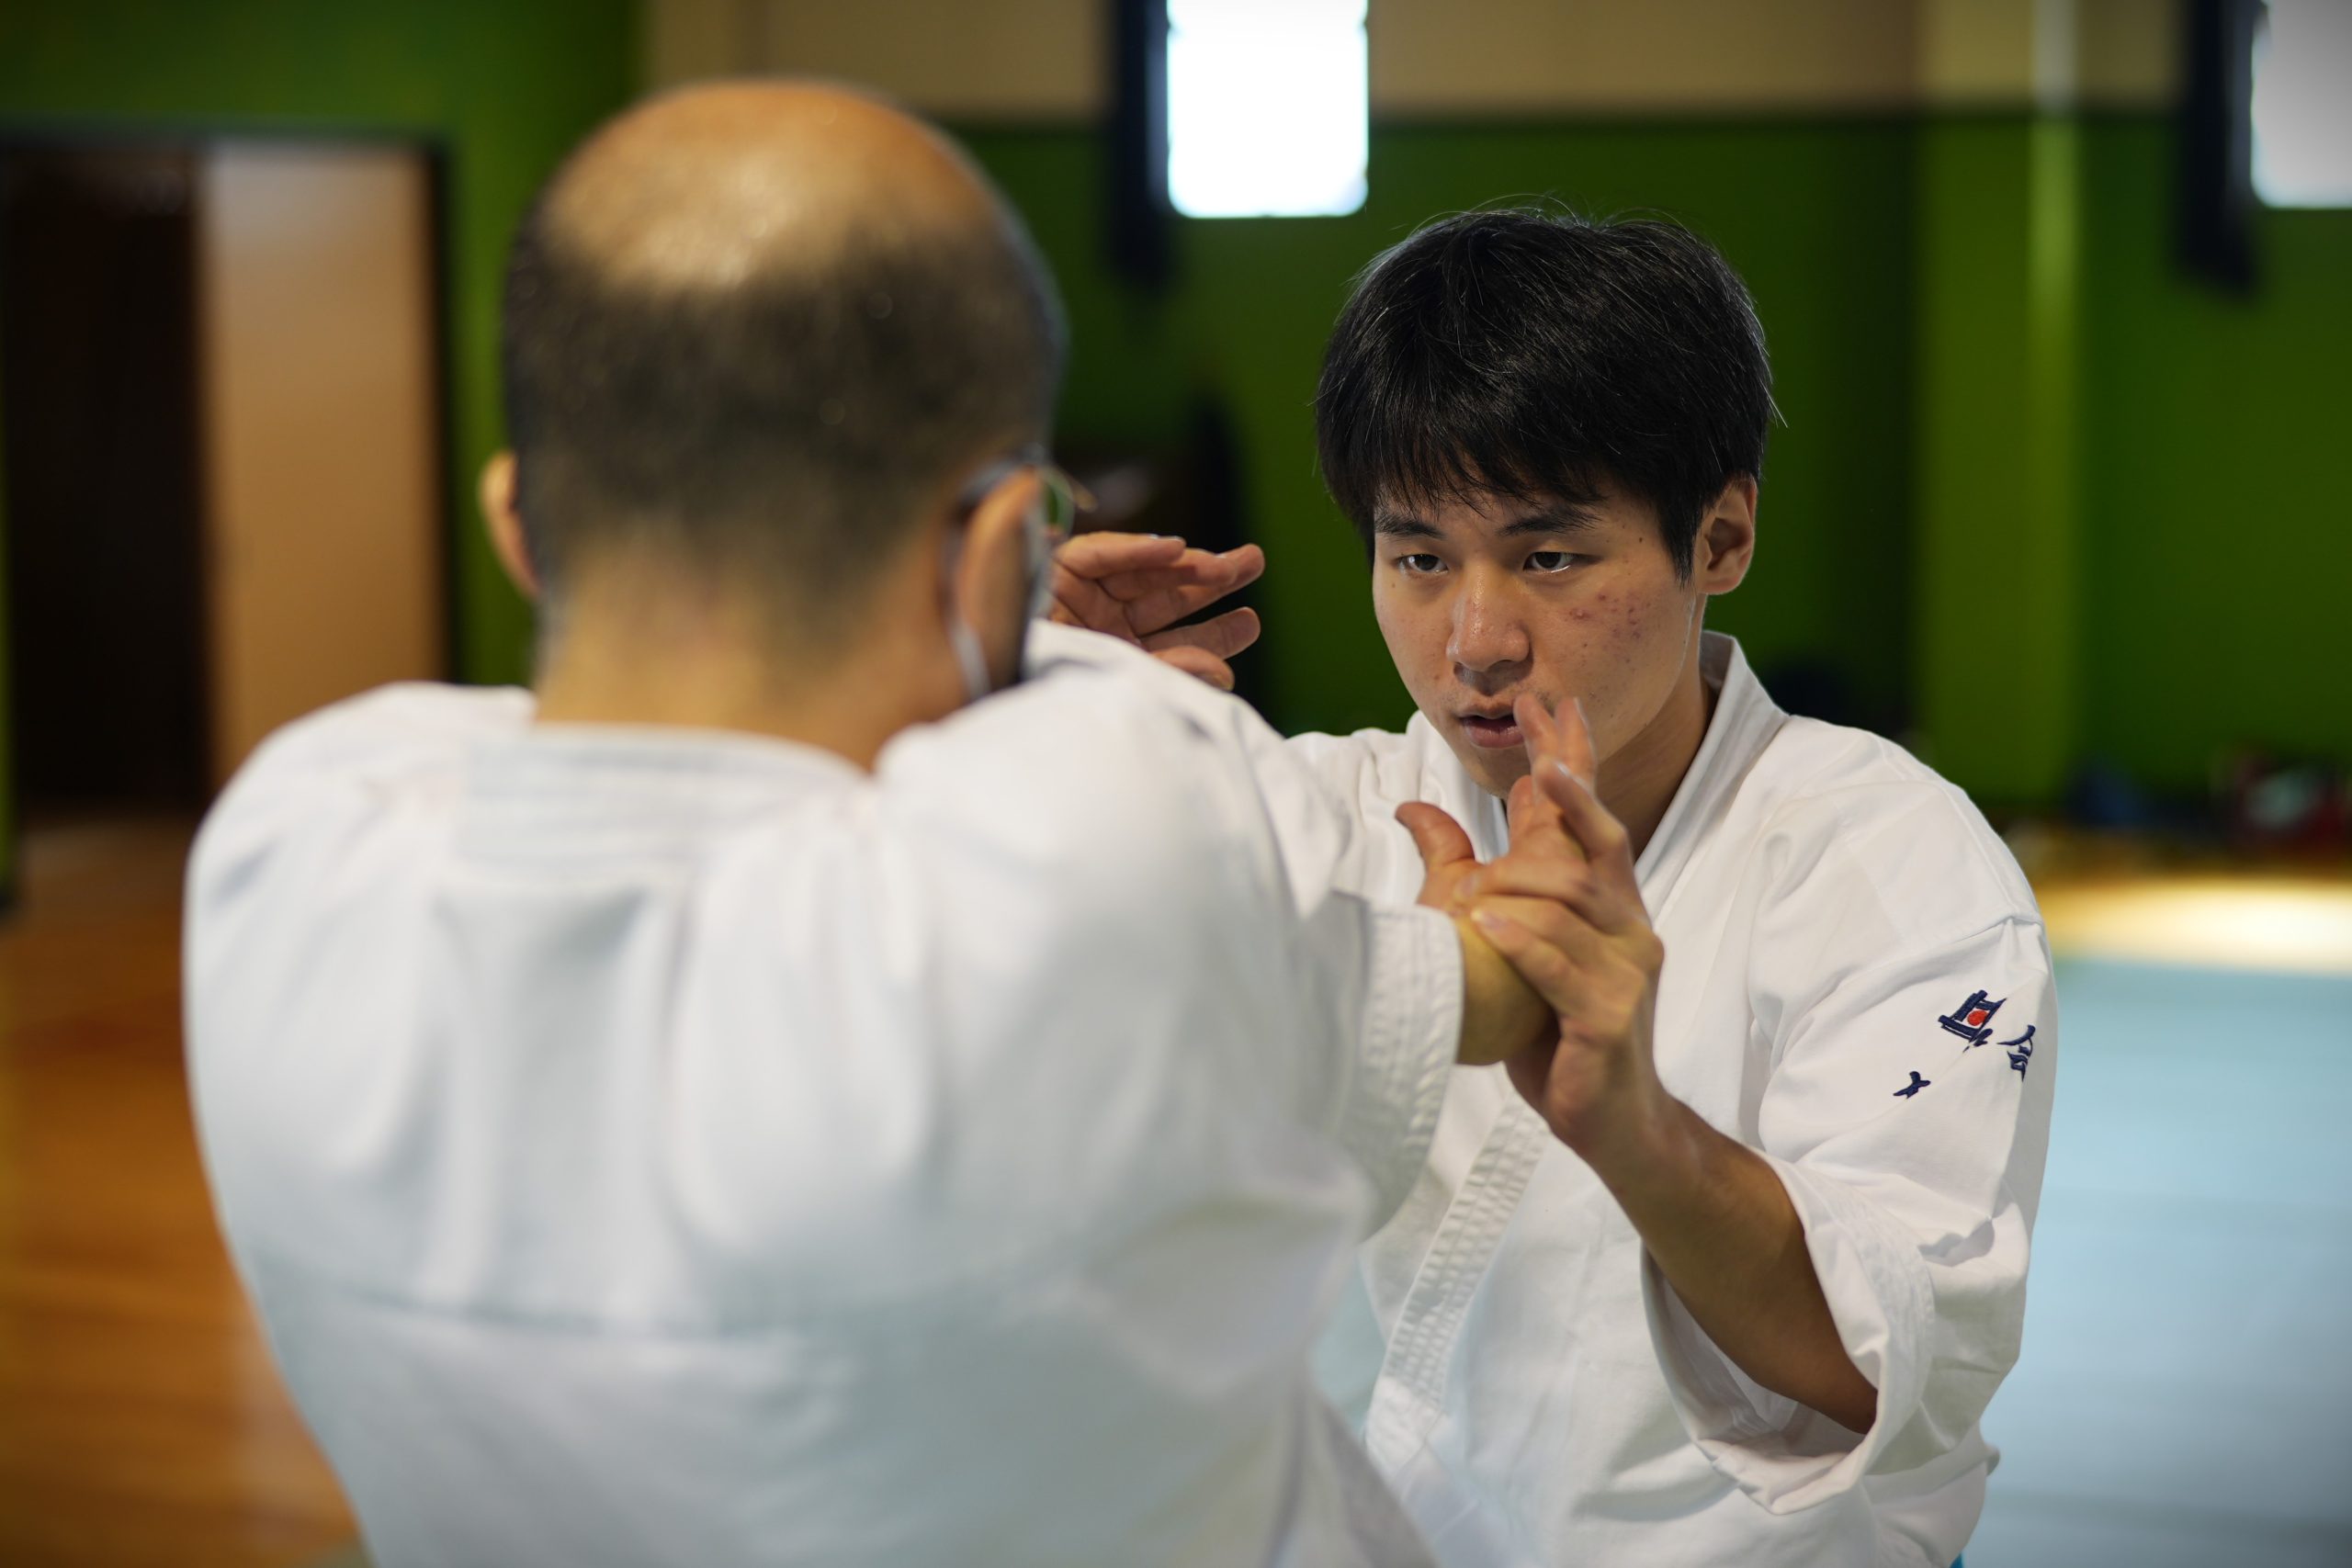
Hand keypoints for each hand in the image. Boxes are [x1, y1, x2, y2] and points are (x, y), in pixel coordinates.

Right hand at [1050, 531, 1264, 690]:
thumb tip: (1225, 676)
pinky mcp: (1055, 571)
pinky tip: (1174, 548)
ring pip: (1142, 573)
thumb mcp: (1123, 685)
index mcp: (1117, 663)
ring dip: (1185, 563)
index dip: (1212, 634)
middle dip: (1210, 583)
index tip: (1249, 623)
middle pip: (1164, 601)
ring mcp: (1079, 598)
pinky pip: (1100, 554)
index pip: (1173, 644)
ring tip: (1227, 561)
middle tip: (1251, 564)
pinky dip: (1135, 550)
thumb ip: (1171, 675)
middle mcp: (1101, 628)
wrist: (985, 681)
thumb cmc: (1052, 692)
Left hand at [1464, 696, 1673, 1169]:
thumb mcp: (1517, 948)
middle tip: (1535, 759)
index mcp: (1608, 906)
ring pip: (1577, 902)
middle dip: (1569, 794)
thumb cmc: (1560, 1033)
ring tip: (1473, 883)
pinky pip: (1564, 969)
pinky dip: (1525, 944)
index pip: (1593, 818)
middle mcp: (1627, 927)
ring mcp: (1626, 972)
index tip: (1553, 704)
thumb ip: (1479, 880)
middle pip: (1601, 843)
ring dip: (1523, 884)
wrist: (1614, 1122)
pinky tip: (1489, 926)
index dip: (1574, 760)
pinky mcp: (1609, 1018)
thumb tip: (1419, 814)